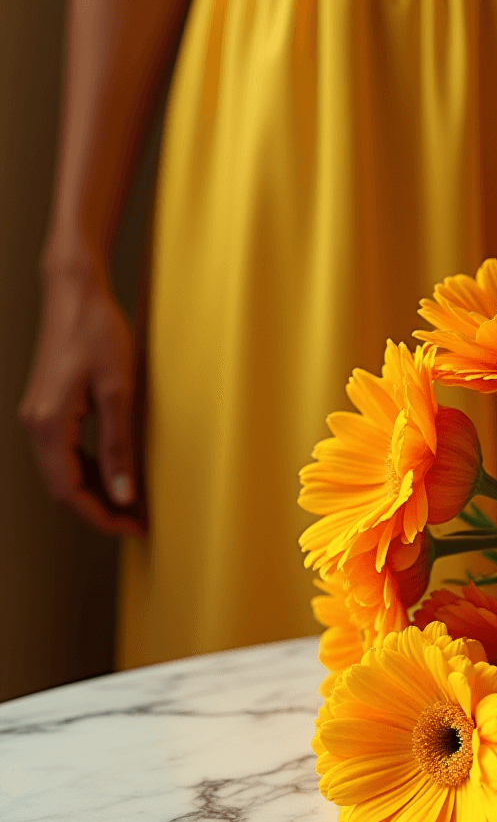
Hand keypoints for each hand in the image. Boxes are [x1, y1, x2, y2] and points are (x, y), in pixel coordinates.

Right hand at [19, 259, 144, 536]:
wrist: (76, 292)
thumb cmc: (97, 332)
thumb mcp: (118, 392)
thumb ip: (118, 447)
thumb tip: (123, 494)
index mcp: (48, 425)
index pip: (69, 491)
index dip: (100, 517)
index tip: (131, 529)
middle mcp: (34, 424)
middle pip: (62, 487)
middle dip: (99, 510)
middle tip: (137, 522)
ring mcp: (37, 415)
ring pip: (62, 472)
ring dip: (94, 492)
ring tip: (131, 503)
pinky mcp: (47, 407)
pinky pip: (63, 452)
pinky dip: (87, 470)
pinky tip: (114, 473)